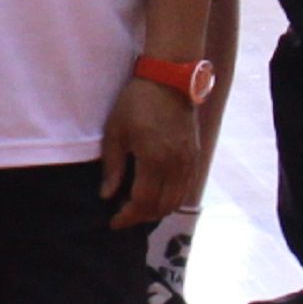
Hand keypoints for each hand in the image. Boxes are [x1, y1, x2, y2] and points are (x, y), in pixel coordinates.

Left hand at [99, 71, 206, 228]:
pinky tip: (157, 196)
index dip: (127, 217)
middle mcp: (176, 166)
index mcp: (154, 160)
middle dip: (141, 217)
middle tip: (123, 217)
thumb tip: (106, 196)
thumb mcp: (115, 131)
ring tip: (138, 209)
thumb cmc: (136, 102)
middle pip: (162, 207)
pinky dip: (172, 199)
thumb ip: (112, 166)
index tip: (113, 222)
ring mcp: (189, 162)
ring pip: (176, 201)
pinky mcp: (195, 157)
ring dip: (158, 211)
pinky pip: (186, 188)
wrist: (169, 81)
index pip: (142, 202)